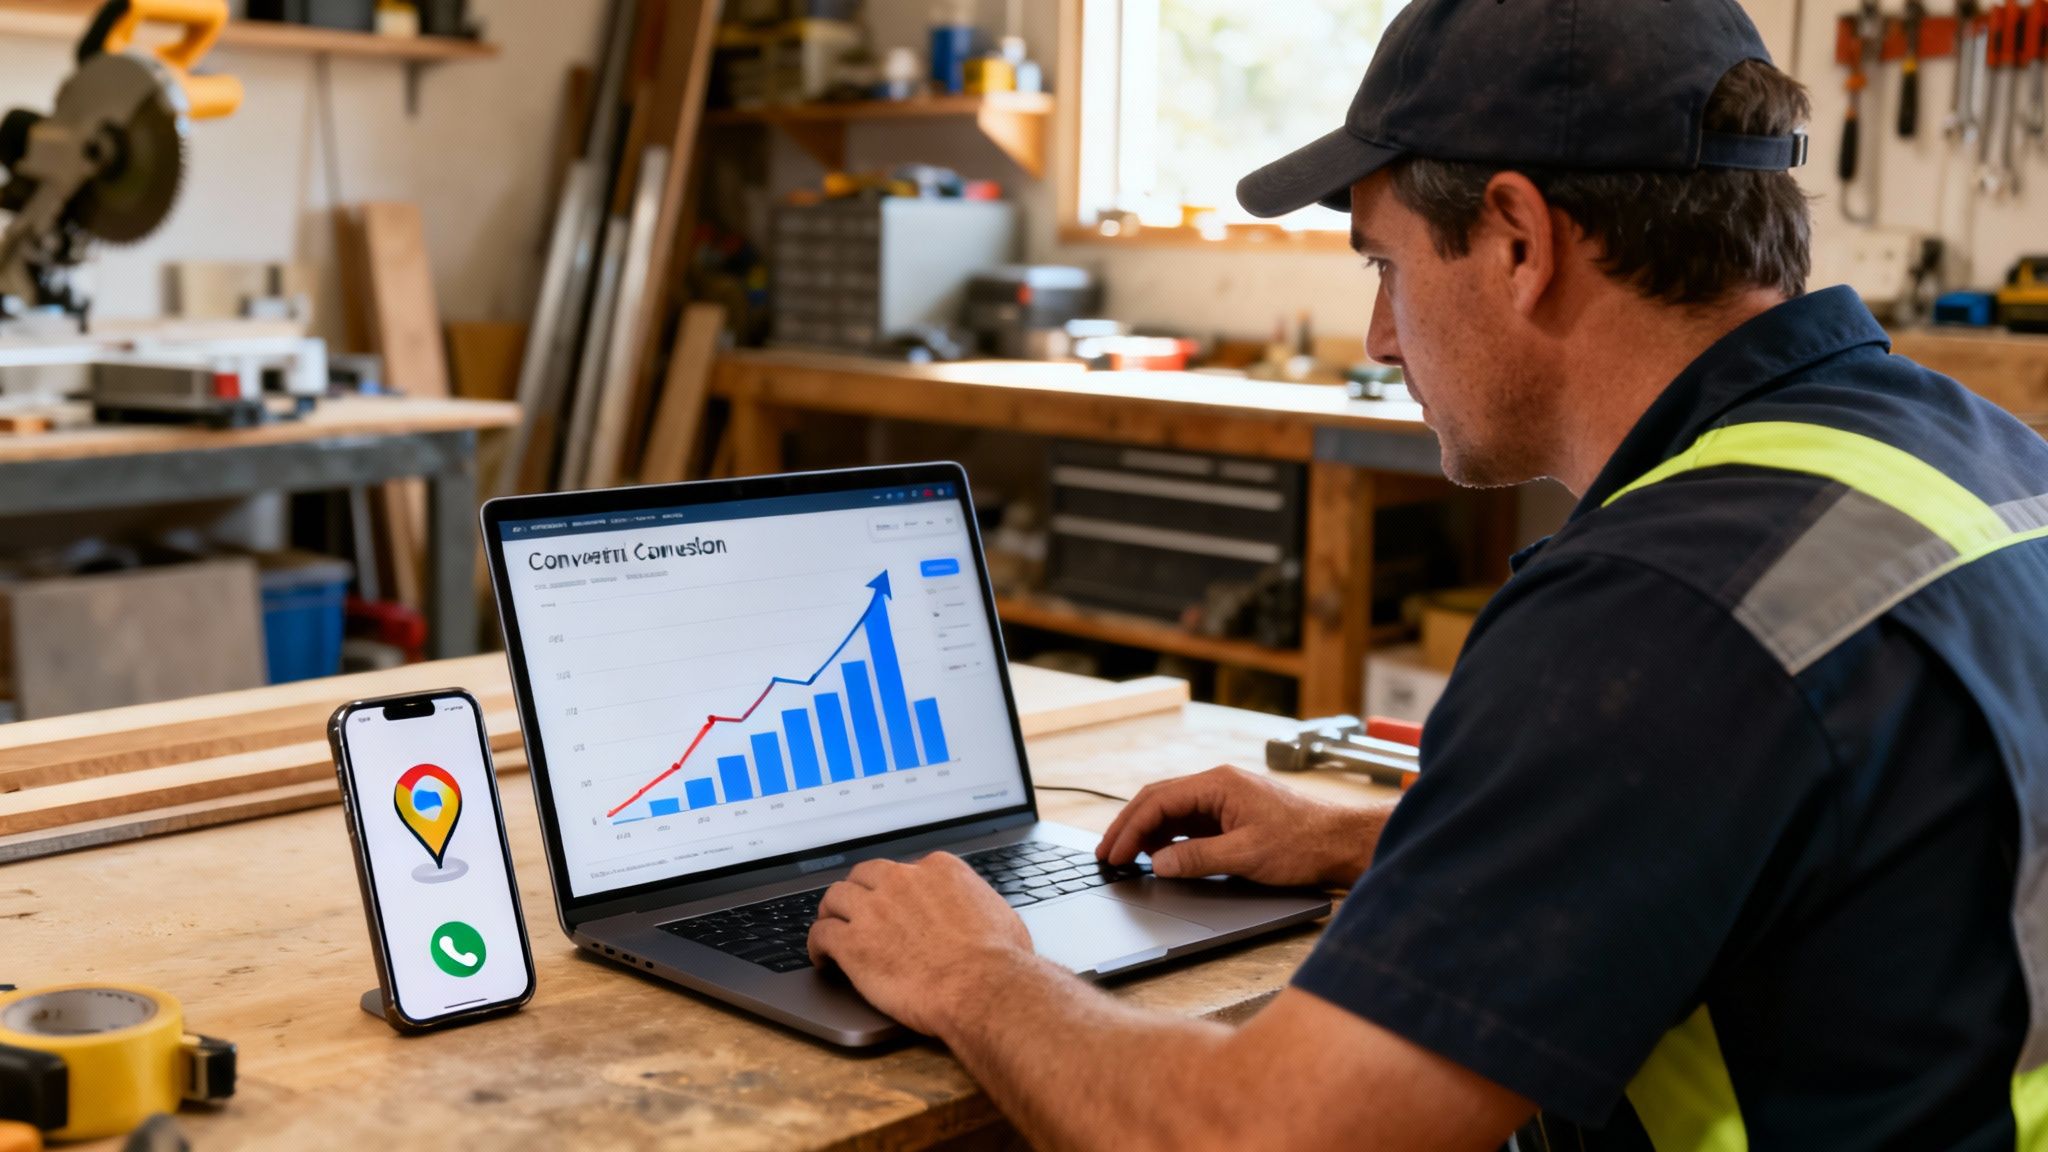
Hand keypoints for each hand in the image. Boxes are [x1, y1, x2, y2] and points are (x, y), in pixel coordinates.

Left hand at [807, 853, 1034, 1035]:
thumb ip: (974, 904)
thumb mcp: (997, 914)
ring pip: (835, 897)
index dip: (894, 888)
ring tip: (830, 928)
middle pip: (864, 875)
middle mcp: (902, 881)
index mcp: (938, 870)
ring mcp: (874, 910)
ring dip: (831, 913)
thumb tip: (977, 915)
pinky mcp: (853, 943)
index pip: (904, 869)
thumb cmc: (1000, 960)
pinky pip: (820, 934)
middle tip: (855, 910)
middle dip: (858, 892)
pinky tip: (821, 958)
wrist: (983, 988)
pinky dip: (816, 945)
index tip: (893, 902)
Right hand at [1096, 765, 1380, 888]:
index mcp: (1219, 784)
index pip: (1158, 801)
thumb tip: (1158, 862)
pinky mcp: (1231, 816)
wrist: (1340, 843)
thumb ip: (1197, 858)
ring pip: (1171, 811)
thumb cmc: (1303, 843)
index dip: (1130, 829)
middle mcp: (1218, 785)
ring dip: (1145, 832)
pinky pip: (1188, 822)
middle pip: (1158, 800)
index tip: (1114, 854)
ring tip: (1124, 857)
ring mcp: (1224, 800)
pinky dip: (1167, 837)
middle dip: (1128, 827)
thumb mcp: (1246, 855)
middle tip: (1106, 854)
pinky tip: (1158, 855)